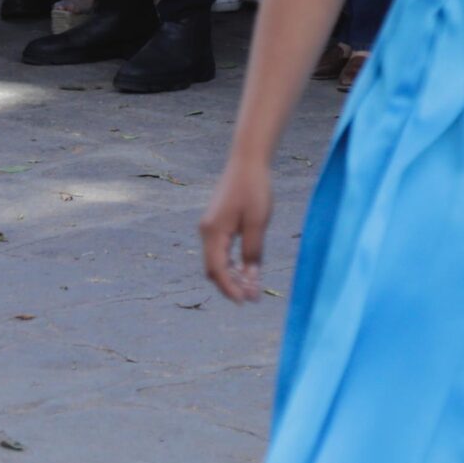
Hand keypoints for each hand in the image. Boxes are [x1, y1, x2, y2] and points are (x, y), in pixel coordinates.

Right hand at [199, 156, 273, 301]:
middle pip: (213, 269)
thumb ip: (252, 252)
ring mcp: (210, 227)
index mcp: (213, 232)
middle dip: (230, 286)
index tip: (246, 301)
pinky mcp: (217, 222)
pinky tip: (246, 269)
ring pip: (216, 261)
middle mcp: (206, 231)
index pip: (218, 270)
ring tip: (251, 288)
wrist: (247, 160)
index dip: (230, 288)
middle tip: (251, 298)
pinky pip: (220, 250)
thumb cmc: (254, 189)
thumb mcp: (257, 223)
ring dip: (231, 276)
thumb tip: (251, 279)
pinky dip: (230, 263)